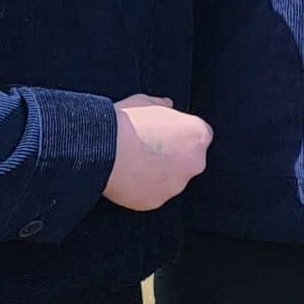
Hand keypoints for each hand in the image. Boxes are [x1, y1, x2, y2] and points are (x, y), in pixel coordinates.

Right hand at [105, 94, 212, 209]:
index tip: (163, 133)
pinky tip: (126, 177)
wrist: (104, 149)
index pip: (199, 136)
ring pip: (171, 179)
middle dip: (173, 156)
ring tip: (132, 163)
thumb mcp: (145, 102)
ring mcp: (177, 184)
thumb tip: (168, 104)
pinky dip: (143, 188)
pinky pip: (153, 194)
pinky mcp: (158, 201)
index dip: (180, 134)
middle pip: (189, 160)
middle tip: (147, 150)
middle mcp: (195, 162)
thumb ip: (162, 104)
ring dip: (158, 174)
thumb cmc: (126, 122)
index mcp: (198, 135)